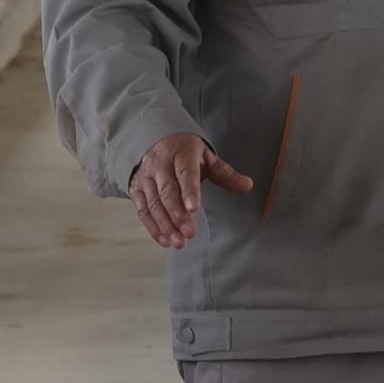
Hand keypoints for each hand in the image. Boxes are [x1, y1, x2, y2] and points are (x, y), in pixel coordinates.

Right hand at [131, 130, 254, 246]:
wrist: (153, 139)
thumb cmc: (185, 152)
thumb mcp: (206, 157)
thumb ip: (225, 174)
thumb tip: (247, 185)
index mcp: (181, 153)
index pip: (185, 173)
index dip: (189, 191)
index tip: (194, 209)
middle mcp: (160, 165)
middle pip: (167, 191)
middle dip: (178, 214)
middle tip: (190, 233)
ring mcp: (146, 177)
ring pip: (153, 203)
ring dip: (165, 225)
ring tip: (179, 243)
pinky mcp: (136, 188)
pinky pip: (143, 210)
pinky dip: (153, 227)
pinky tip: (165, 240)